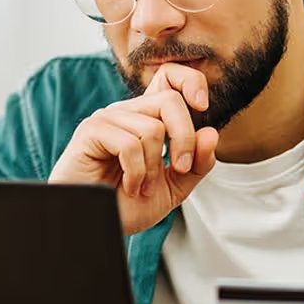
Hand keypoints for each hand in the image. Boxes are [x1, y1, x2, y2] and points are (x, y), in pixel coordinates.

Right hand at [48, 63, 218, 235]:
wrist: (97, 226)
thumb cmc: (127, 206)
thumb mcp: (174, 187)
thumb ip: (197, 163)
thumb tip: (211, 133)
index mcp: (147, 117)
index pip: (169, 76)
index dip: (191, 81)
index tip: (203, 107)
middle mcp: (128, 112)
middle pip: (170, 101)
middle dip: (184, 139)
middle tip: (181, 169)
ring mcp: (108, 119)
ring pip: (152, 128)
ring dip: (154, 168)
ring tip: (144, 188)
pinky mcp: (91, 131)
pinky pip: (130, 144)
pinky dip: (136, 173)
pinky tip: (129, 186)